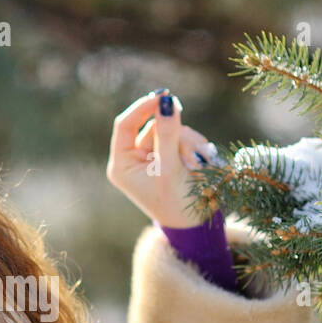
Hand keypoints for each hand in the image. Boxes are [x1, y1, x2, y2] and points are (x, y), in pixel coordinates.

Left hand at [106, 89, 223, 228]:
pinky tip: (199, 163)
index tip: (163, 95)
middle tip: (190, 154)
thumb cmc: (178, 204)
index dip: (143, 107)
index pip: (125, 125)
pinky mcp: (170, 157)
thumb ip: (168, 135)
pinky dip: (194, 146)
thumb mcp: (171, 169)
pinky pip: (183, 137)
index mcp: (121, 165)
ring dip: (188, 142)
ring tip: (196, 165)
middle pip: (153, 126)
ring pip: (171, 130)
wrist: (198, 226)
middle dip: (175, 135)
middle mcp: (133, 159)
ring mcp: (152, 157)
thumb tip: (167, 101)